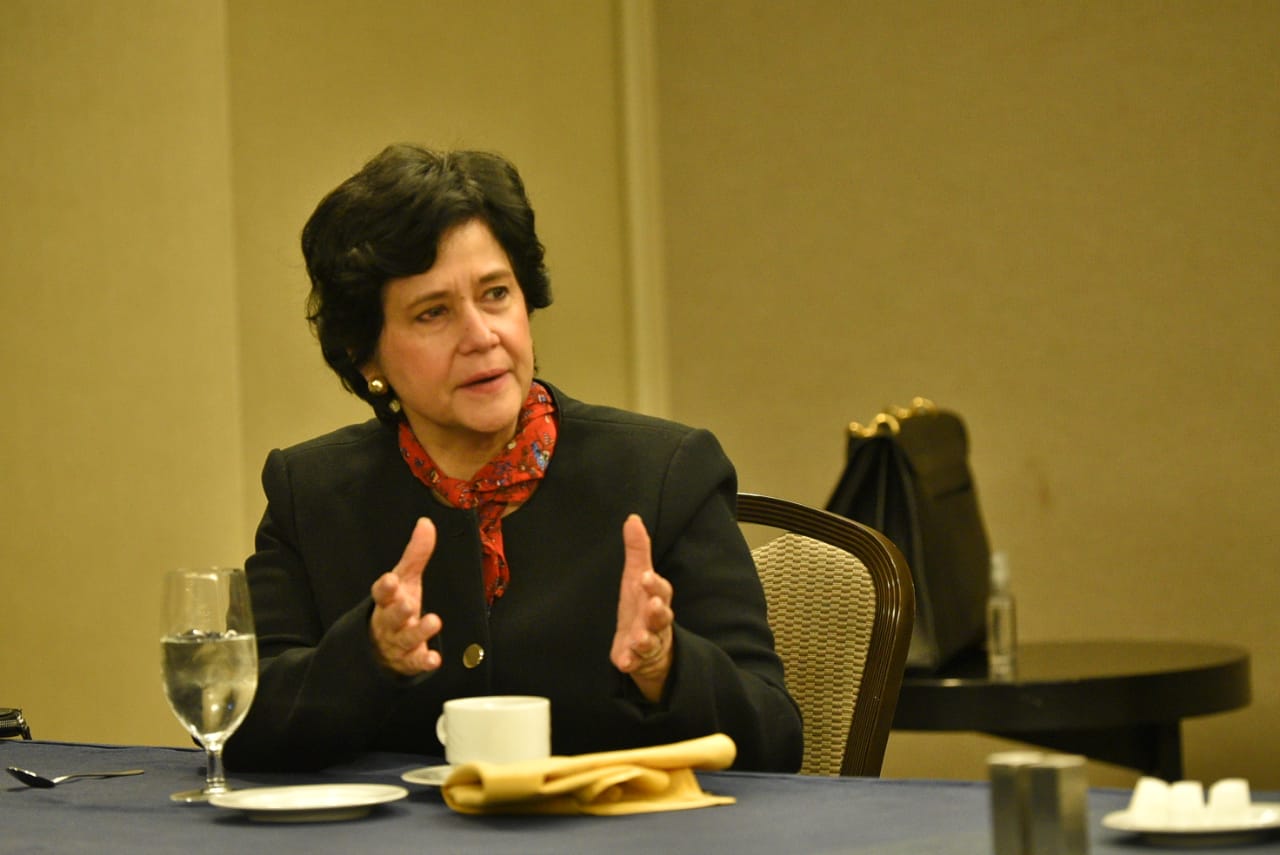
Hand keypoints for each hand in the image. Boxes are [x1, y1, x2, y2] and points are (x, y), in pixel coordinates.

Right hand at [370, 517, 442, 675]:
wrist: (382, 646)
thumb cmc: (396, 606)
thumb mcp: (406, 579)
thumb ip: (416, 554)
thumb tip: (426, 523)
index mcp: (386, 600)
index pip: (381, 593)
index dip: (385, 587)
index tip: (390, 579)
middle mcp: (389, 622)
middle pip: (390, 617)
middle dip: (398, 611)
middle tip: (408, 603)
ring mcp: (397, 643)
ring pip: (405, 639)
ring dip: (419, 632)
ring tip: (434, 622)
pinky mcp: (408, 661)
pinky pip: (414, 663)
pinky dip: (423, 662)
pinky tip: (434, 660)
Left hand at [610, 514, 674, 701]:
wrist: (648, 648)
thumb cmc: (642, 606)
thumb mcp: (638, 578)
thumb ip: (638, 551)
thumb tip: (632, 518)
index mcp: (657, 598)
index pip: (661, 589)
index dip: (654, 584)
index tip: (645, 577)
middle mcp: (656, 621)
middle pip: (661, 616)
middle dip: (657, 611)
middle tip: (652, 604)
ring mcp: (649, 642)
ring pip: (650, 640)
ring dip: (645, 639)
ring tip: (638, 639)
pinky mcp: (636, 660)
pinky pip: (634, 662)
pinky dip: (630, 662)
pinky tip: (624, 661)